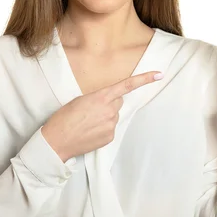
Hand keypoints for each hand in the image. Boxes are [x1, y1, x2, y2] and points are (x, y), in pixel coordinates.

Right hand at [41, 71, 162, 161]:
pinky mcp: (110, 137)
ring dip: (105, 116)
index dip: (144, 79)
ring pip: (114, 115)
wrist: (57, 141)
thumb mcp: (80, 100)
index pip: (127, 85)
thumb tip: (108, 102)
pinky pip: (110, 128)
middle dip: (109, 103)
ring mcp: (111, 125)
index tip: (159, 75)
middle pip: (118, 101)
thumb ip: (98, 98)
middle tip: (92, 110)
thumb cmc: (64, 118)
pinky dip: (103, 128)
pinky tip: (90, 131)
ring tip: (87, 123)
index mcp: (101, 97)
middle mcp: (110, 110)